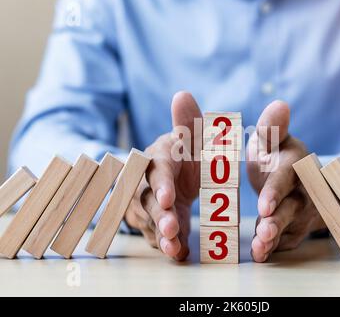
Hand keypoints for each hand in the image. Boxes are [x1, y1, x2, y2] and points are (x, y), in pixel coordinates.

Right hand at [125, 91, 200, 260]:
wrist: (169, 172)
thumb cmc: (181, 152)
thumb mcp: (187, 136)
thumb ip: (187, 121)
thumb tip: (182, 93)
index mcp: (157, 159)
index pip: (156, 171)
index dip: (160, 185)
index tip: (167, 198)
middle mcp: (144, 182)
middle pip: (147, 201)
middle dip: (159, 216)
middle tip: (172, 229)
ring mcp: (144, 204)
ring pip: (148, 222)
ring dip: (161, 236)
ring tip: (174, 248)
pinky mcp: (149, 222)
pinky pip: (155, 236)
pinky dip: (167, 245)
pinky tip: (179, 253)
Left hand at [247, 100, 325, 261]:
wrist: (294, 178)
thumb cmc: (276, 156)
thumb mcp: (272, 140)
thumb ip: (271, 128)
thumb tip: (279, 105)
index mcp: (294, 164)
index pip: (286, 178)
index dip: (275, 192)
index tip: (264, 206)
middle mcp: (303, 189)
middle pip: (292, 207)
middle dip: (278, 221)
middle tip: (264, 231)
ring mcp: (301, 212)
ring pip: (289, 227)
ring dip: (274, 238)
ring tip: (259, 248)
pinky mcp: (296, 229)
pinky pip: (286, 240)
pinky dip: (273, 248)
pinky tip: (260, 254)